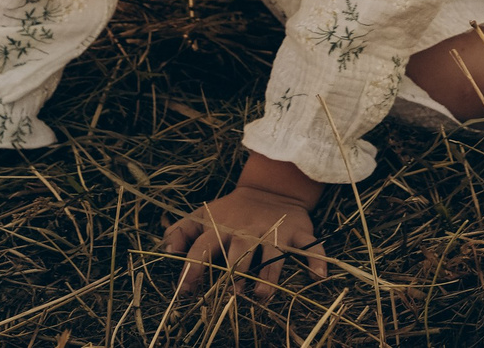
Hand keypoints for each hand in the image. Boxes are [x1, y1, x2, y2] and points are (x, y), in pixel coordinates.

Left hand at [161, 184, 327, 294]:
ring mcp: (275, 231)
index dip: (192, 268)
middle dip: (235, 274)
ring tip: (263, 294)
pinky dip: (316, 259)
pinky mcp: (298, 232)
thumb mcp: (203, 216)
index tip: (185, 290)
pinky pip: (310, 246)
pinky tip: (318, 276)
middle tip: (232, 294)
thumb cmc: (230, 212)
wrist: (269, 189)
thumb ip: (180, 232)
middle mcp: (248, 230)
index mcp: (222, 228)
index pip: (203, 247)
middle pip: (240, 253)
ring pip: (273, 253)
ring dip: (269, 274)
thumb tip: (165, 250)